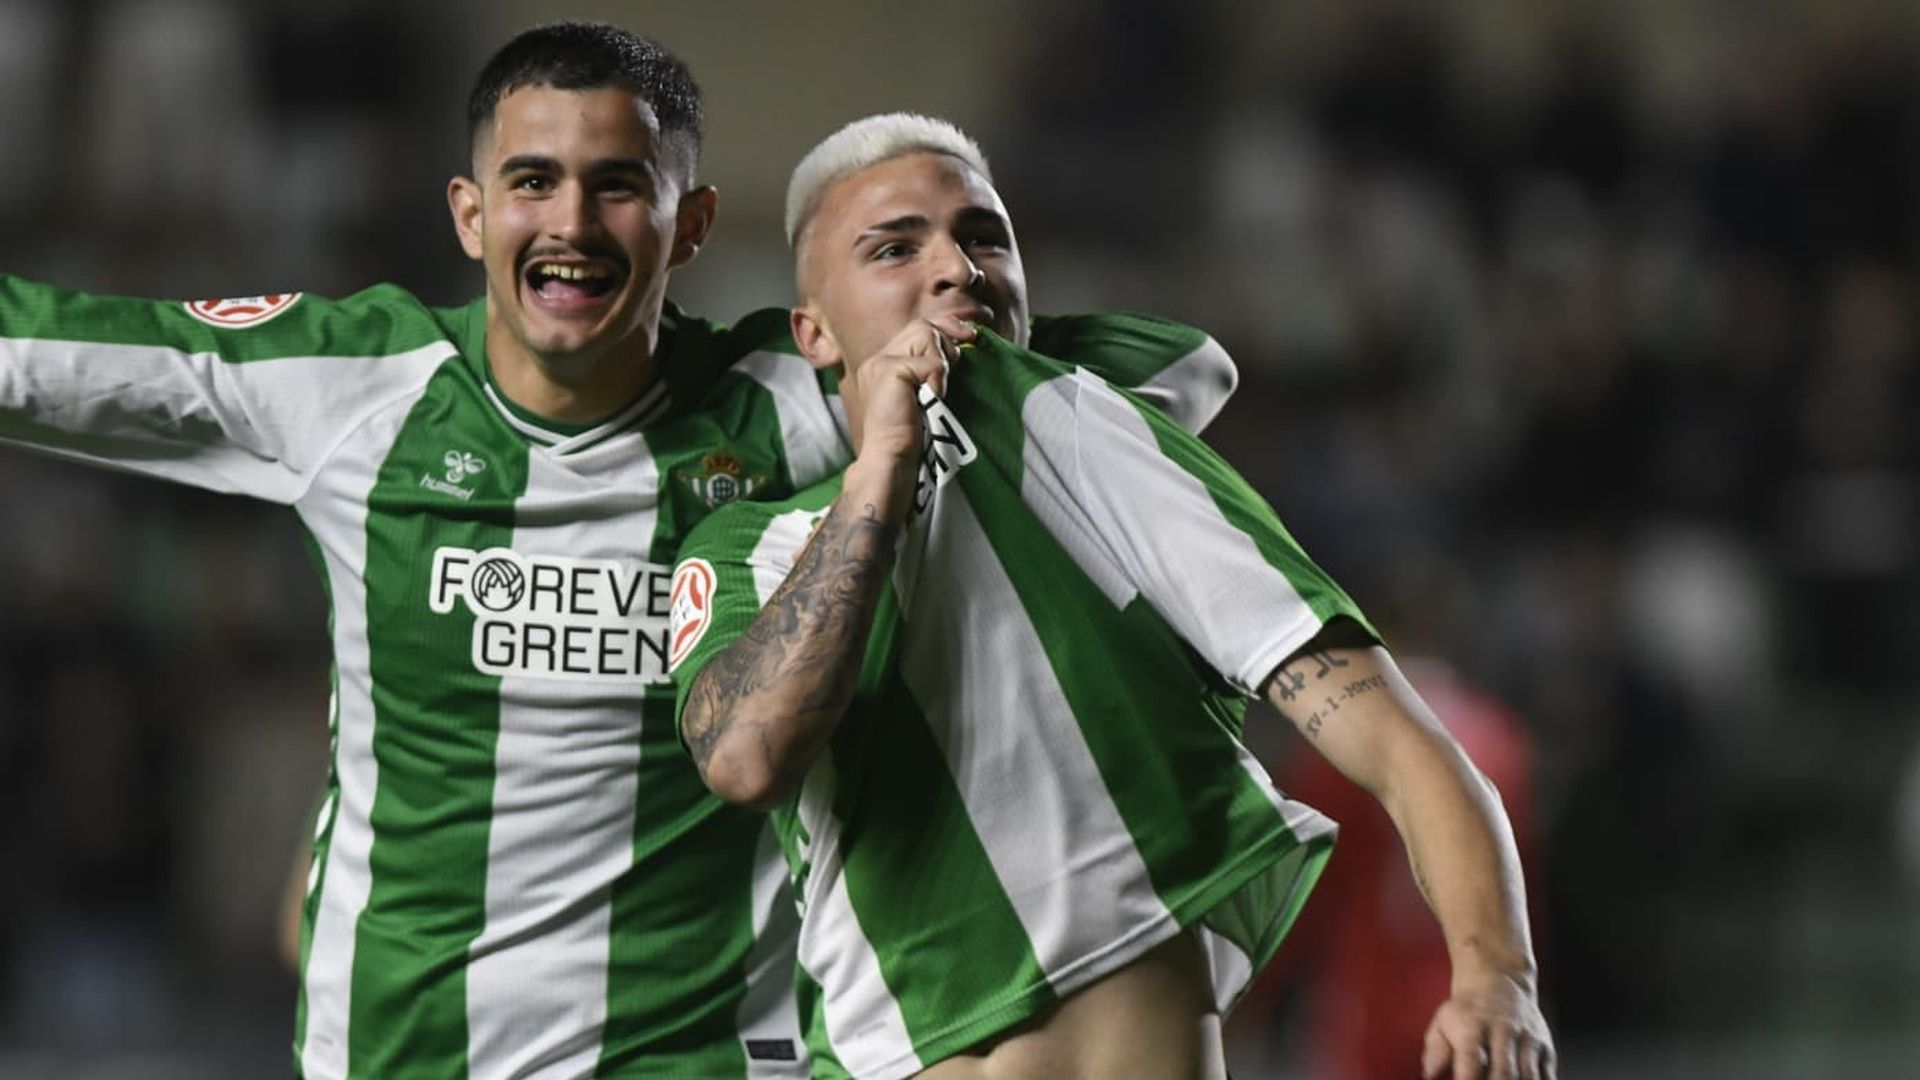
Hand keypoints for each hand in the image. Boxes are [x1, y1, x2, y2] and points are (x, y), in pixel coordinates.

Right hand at [845, 319, 972, 517]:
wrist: (891, 462)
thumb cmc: (913, 439)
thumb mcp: (924, 397)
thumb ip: (931, 373)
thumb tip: (962, 347)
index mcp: (884, 366)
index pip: (916, 330)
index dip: (945, 329)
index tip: (970, 337)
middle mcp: (878, 360)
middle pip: (921, 325)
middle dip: (949, 335)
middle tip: (965, 353)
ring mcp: (880, 364)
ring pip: (924, 333)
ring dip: (943, 358)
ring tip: (940, 386)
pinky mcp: (888, 371)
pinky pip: (928, 360)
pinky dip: (939, 376)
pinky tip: (936, 396)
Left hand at [1420, 973, 1555, 1079]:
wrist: (1499, 981)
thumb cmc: (1467, 1010)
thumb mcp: (1443, 1022)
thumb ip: (1435, 1051)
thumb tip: (1429, 1076)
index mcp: (1472, 1025)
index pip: (1471, 1060)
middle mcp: (1503, 1030)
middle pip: (1503, 1072)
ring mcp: (1527, 1038)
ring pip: (1528, 1076)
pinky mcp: (1544, 1046)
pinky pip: (1546, 1074)